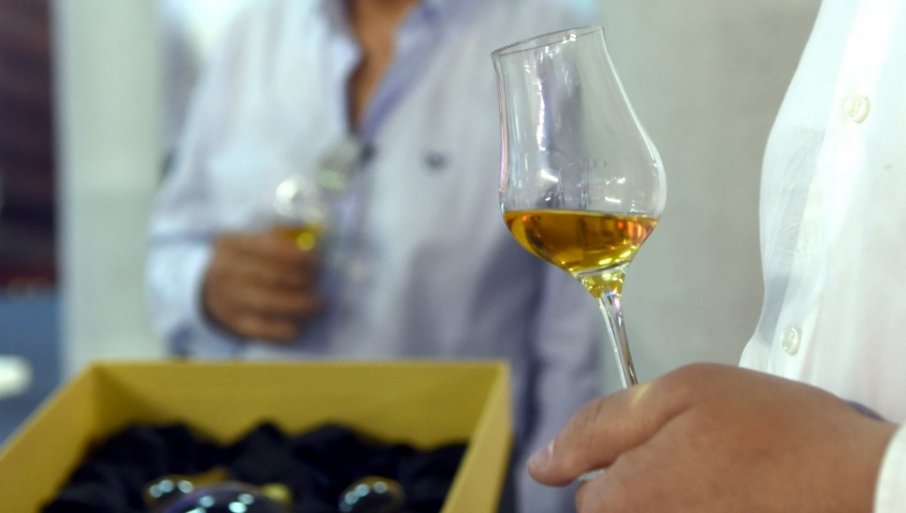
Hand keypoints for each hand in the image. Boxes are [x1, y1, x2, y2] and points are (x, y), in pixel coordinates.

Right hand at [202, 231, 323, 342]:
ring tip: (317, 303)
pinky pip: (258, 328)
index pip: (268, 248)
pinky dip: (278, 331)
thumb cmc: (240, 259)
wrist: (204, 286)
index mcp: (232, 245)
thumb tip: (312, 243)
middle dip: (299, 278)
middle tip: (316, 280)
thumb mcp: (248, 240)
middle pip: (270, 276)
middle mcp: (226, 271)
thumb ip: (276, 239)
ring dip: (296, 304)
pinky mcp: (232, 321)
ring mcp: (227, 298)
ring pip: (266, 302)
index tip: (316, 260)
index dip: (295, 255)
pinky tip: (297, 330)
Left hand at [528, 363, 896, 512]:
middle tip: (708, 459)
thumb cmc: (774, 433)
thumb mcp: (679, 393)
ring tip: (732, 480)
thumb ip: (599, 424)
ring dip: (682, 497)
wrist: (864, 487)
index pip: (588, 492)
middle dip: (649, 483)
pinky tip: (744, 498)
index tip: (670, 446)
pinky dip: (710, 506)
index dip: (623, 458)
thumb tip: (539, 462)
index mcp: (626, 501)